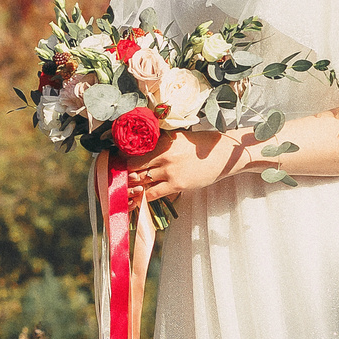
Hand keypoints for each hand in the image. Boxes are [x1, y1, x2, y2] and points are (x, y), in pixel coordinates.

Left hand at [121, 128, 242, 208]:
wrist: (221, 154)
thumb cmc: (199, 145)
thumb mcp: (177, 138)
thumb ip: (160, 144)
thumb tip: (140, 150)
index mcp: (161, 141)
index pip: (134, 152)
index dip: (123, 160)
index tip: (117, 166)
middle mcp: (163, 155)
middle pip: (134, 167)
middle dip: (125, 175)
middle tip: (120, 181)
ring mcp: (170, 170)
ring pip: (141, 181)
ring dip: (132, 188)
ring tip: (126, 192)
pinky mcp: (177, 184)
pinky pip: (153, 194)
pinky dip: (143, 198)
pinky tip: (138, 200)